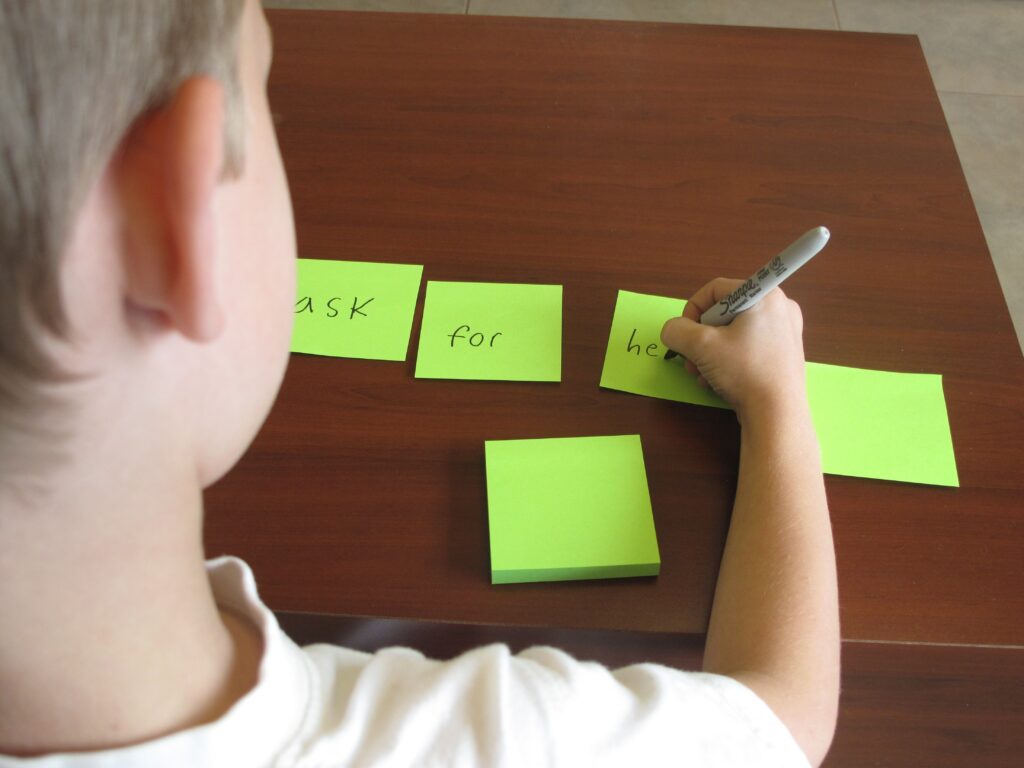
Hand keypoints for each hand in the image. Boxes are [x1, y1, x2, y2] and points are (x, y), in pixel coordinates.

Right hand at [660, 278, 806, 423]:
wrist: (777, 414)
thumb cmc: (744, 371)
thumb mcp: (701, 346)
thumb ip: (677, 331)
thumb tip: (672, 330)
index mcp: (765, 295)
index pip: (716, 289)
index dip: (692, 310)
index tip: (684, 335)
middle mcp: (780, 307)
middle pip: (724, 312)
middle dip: (700, 338)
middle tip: (692, 359)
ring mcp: (785, 332)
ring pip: (733, 332)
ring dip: (710, 353)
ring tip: (703, 375)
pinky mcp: (784, 354)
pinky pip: (747, 346)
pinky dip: (728, 360)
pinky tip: (719, 381)